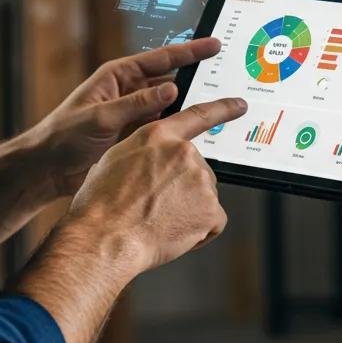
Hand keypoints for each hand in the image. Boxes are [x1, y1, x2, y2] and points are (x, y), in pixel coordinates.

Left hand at [32, 37, 223, 198]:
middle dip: (197, 77)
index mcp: (117, 76)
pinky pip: (163, 128)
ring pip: (170, 106)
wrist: (47, 169)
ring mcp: (133, 114)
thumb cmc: (61, 137)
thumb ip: (136, 104)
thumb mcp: (100, 117)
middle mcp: (128, 92)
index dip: (189, 51)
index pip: (160, 59)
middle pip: (170, 80)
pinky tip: (197, 133)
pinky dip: (179, 129)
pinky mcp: (134, 135)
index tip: (213, 45)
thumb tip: (170, 89)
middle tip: (225, 74)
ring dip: (190, 106)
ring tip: (218, 105)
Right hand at [64, 96, 248, 274]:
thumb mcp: (115, 159)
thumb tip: (153, 160)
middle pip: (197, 170)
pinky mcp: (211, 210)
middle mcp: (184, 153)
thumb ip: (144, 152)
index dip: (222, 109)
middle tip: (157, 205)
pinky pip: (213, 221)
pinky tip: (174, 233)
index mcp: (159, 136)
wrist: (105, 237)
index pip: (198, 115)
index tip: (240, 105)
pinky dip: (199, 230)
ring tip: (159, 221)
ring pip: (203, 196)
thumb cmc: (101, 204)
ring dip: (189, 209)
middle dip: (183, 187)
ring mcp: (200, 181)